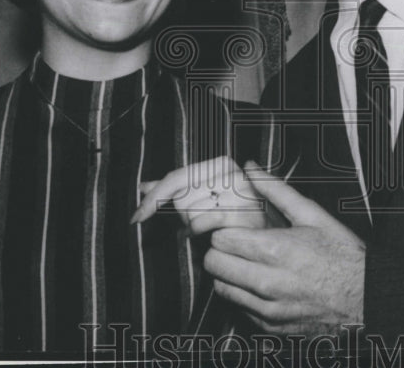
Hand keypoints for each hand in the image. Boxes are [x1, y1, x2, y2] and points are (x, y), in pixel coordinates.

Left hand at [131, 156, 267, 234]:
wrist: (267, 240)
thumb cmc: (232, 218)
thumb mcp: (203, 197)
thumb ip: (174, 189)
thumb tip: (142, 186)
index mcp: (222, 163)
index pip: (176, 177)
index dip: (153, 197)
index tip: (136, 216)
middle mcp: (233, 172)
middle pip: (181, 197)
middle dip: (183, 216)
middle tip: (203, 221)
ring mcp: (240, 192)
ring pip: (189, 213)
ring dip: (194, 227)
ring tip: (213, 228)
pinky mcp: (242, 214)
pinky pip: (200, 224)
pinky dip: (199, 234)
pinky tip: (211, 237)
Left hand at [204, 161, 365, 334]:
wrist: (367, 297)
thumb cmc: (343, 256)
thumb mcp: (313, 215)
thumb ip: (276, 190)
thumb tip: (252, 169)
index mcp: (276, 250)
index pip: (221, 240)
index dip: (223, 230)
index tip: (232, 227)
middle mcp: (268, 283)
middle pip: (214, 265)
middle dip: (220, 250)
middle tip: (234, 244)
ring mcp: (269, 308)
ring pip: (222, 289)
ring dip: (228, 273)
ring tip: (246, 263)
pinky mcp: (272, 326)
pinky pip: (240, 309)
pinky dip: (243, 295)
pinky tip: (261, 283)